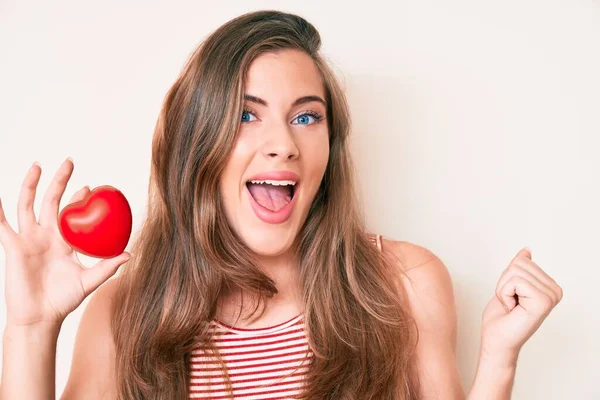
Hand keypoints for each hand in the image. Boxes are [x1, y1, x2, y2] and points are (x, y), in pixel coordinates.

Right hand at [0, 158, 131, 326]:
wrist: (40, 318)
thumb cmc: (64, 301)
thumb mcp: (90, 281)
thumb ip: (107, 266)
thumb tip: (130, 254)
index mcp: (64, 242)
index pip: (72, 213)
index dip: (79, 198)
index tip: (91, 186)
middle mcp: (46, 236)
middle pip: (51, 201)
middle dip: (60, 181)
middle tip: (69, 161)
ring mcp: (29, 240)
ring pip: (27, 205)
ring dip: (31, 184)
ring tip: (38, 165)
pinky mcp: (13, 248)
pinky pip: (3, 226)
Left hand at [480, 247, 562, 362]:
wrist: (497, 341)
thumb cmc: (501, 318)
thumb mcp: (509, 285)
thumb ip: (520, 269)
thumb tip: (527, 251)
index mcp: (549, 286)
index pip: (522, 260)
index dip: (507, 278)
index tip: (512, 297)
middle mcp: (555, 291)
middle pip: (518, 264)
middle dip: (505, 282)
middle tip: (510, 303)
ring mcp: (551, 296)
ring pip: (515, 271)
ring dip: (504, 289)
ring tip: (511, 306)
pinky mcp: (543, 301)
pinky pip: (514, 281)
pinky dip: (505, 293)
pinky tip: (512, 309)